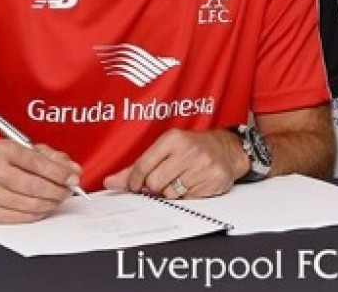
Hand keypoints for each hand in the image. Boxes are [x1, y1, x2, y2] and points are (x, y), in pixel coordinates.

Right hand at [0, 139, 80, 223]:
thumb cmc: (1, 163)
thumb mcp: (24, 150)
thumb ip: (52, 157)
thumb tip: (73, 170)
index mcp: (3, 149)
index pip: (38, 163)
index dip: (60, 173)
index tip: (73, 178)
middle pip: (35, 186)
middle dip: (58, 191)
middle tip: (68, 191)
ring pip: (29, 204)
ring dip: (50, 204)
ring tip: (57, 199)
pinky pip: (19, 217)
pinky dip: (37, 214)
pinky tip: (43, 207)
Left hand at [103, 129, 244, 198]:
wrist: (228, 149)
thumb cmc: (193, 148)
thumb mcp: (165, 150)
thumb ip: (136, 167)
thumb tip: (110, 182)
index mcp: (173, 139)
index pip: (142, 166)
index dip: (134, 180)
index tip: (136, 184)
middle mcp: (188, 151)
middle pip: (154, 183)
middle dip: (154, 186)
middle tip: (163, 180)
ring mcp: (202, 166)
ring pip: (170, 194)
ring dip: (171, 192)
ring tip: (180, 180)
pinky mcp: (212, 181)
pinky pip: (187, 199)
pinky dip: (186, 195)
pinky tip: (192, 183)